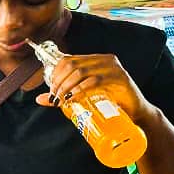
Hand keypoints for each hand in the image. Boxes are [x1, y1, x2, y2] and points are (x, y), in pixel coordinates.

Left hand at [34, 51, 155, 123]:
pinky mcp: (120, 78)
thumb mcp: (83, 96)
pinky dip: (80, 89)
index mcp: (94, 60)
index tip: (50, 90)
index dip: (55, 74)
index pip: (67, 60)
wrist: (134, 113)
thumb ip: (63, 94)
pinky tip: (73, 98)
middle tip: (54, 97)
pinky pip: (94, 80)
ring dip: (66, 86)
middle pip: (71, 65)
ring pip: (81, 72)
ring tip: (61, 99)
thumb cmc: (108, 103)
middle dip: (58, 81)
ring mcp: (113, 67)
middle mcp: (104, 60)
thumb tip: (39, 99)